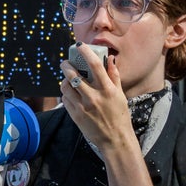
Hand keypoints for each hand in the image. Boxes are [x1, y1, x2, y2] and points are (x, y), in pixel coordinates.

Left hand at [60, 41, 130, 155]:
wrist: (114, 139)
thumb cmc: (119, 116)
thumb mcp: (120, 95)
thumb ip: (114, 76)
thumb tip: (110, 59)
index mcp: (107, 89)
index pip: (94, 65)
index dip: (85, 52)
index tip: (80, 45)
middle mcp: (94, 97)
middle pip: (73, 75)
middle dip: (66, 66)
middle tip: (65, 63)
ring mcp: (83, 107)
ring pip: (65, 87)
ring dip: (64, 80)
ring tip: (67, 79)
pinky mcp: (75, 115)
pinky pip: (65, 99)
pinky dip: (66, 94)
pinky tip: (70, 93)